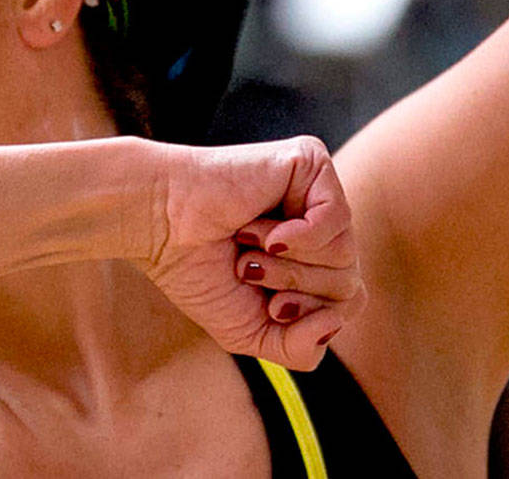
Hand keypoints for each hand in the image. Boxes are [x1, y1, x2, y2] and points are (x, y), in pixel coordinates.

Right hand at [143, 136, 362, 370]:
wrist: (159, 226)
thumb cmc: (197, 271)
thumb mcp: (253, 332)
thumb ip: (300, 348)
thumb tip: (335, 321)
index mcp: (310, 257)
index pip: (349, 301)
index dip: (310, 315)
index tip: (268, 306)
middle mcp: (320, 222)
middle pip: (348, 281)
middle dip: (294, 289)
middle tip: (248, 268)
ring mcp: (317, 190)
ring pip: (343, 254)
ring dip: (286, 264)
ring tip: (247, 243)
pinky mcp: (309, 161)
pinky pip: (336, 218)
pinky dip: (298, 237)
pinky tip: (265, 231)